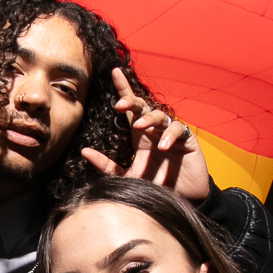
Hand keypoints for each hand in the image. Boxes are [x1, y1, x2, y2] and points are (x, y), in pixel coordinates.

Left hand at [77, 68, 213, 200]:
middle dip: (131, 102)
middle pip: (142, 107)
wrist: (179, 200)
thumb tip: (85, 151)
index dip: (123, 88)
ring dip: (149, 119)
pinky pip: (178, 129)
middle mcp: (153, 130)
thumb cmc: (153, 186)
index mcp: (139, 135)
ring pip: (160, 115)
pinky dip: (169, 135)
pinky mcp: (187, 140)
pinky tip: (162, 146)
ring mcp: (170, 134)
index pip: (130, 108)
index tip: (114, 71)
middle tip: (119, 106)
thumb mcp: (126, 177)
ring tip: (139, 127)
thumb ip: (107, 166)